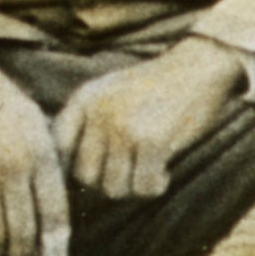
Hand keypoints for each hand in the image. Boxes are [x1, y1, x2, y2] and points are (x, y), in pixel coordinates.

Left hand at [55, 37, 251, 201]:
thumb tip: (71, 170)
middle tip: (129, 174)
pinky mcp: (152, 141)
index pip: (58, 148)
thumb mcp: (107, 91)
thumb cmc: (154, 85)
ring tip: (146, 172)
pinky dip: (155, 187)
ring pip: (114, 188)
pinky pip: (144, 187)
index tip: (98, 169)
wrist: (196, 67)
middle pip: (86, 176)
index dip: (72, 166)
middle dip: (107, 182)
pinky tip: (163, 172)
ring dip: (133, 188)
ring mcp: (123, 128)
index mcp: (83, 100)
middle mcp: (97, 114)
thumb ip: (86, 121)